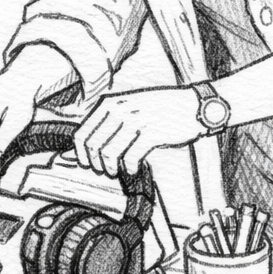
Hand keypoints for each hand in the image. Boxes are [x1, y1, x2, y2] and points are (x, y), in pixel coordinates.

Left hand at [74, 87, 206, 176]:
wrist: (191, 105)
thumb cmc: (159, 108)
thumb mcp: (129, 104)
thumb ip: (108, 118)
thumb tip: (88, 144)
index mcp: (109, 102)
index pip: (82, 132)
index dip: (80, 153)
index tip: (86, 163)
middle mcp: (119, 109)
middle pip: (93, 145)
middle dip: (94, 163)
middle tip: (102, 171)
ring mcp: (135, 121)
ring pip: (109, 153)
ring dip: (110, 168)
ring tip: (115, 171)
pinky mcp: (151, 133)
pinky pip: (131, 158)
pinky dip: (129, 168)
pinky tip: (133, 169)